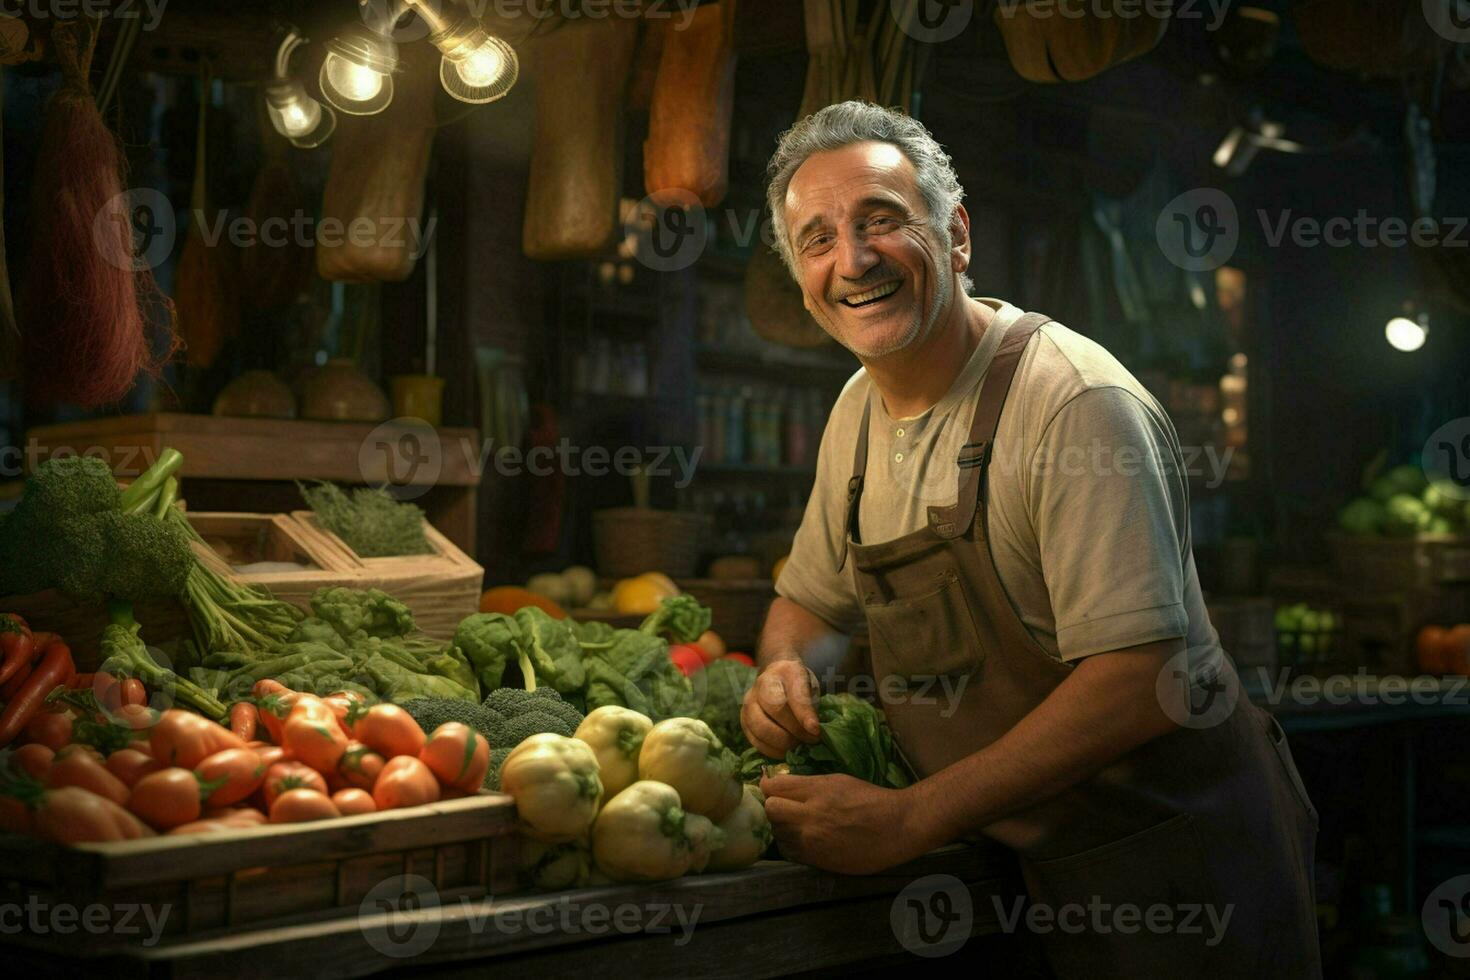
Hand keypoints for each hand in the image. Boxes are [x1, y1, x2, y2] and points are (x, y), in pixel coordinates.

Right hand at [741, 660, 820, 756]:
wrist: (776, 677)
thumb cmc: (797, 686)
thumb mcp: (810, 688)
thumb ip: (811, 707)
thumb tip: (813, 732)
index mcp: (785, 671)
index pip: (794, 693)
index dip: (804, 715)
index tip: (816, 731)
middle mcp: (762, 683)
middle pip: (775, 710)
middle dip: (795, 731)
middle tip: (811, 740)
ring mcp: (749, 702)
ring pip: (761, 728)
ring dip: (783, 743)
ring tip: (798, 745)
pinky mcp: (744, 720)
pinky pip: (755, 740)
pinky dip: (772, 750)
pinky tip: (785, 751)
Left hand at [761, 773, 927, 874]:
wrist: (897, 828)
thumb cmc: (870, 799)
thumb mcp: (837, 781)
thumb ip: (808, 785)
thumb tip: (780, 785)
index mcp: (816, 790)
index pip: (772, 787)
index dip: (770, 788)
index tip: (776, 790)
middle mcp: (810, 815)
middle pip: (770, 810)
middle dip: (775, 808)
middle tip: (787, 809)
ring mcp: (812, 840)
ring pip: (777, 833)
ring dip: (783, 828)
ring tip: (798, 826)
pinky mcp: (817, 860)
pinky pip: (790, 852)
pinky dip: (792, 846)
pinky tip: (805, 841)